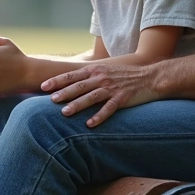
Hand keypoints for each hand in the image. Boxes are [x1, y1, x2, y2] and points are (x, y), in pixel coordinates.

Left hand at [41, 63, 160, 127]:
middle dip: (64, 93)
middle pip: (79, 85)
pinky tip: (90, 124)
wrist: (150, 77)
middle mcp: (102, 78)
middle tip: (50, 100)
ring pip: (91, 97)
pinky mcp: (122, 98)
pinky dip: (99, 116)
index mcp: (96, 70)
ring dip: (78, 105)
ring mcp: (112, 88)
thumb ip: (90, 75)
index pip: (73, 75)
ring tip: (65, 113)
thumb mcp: (106, 70)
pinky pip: (109, 108)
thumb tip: (71, 81)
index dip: (58, 80)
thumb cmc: (125, 75)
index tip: (43, 86)